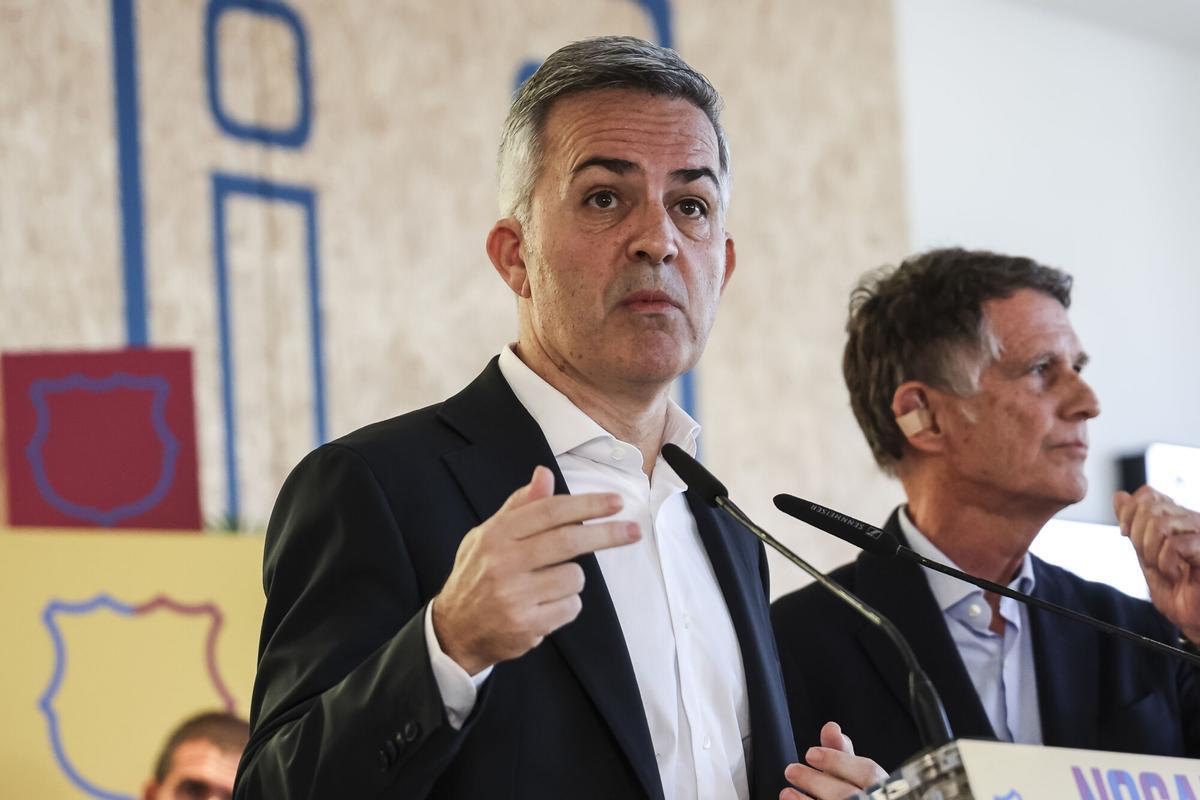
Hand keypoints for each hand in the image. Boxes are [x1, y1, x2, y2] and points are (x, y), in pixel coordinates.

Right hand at [432, 465, 639, 674]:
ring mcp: (514, 596)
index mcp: (496, 535)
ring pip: (574, 577)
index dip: (588, 505)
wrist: (455, 630)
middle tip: (633, 530)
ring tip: (546, 585)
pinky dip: (566, 605)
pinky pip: (570, 607)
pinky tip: (543, 607)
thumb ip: (520, 507)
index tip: (616, 501)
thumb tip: (545, 475)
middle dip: (607, 534)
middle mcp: (503, 563)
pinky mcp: (526, 625)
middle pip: (569, 541)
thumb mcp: (488, 535)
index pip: (550, 512)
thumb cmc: (478, 575)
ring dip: (571, 579)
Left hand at [781, 721, 887, 799]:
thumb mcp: (855, 771)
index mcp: (884, 786)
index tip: (810, 753)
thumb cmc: (862, 792)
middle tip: (792, 770)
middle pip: (849, 795)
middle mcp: (877, 799)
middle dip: (817, 782)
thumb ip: (841, 752)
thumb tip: (831, 728)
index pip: (867, 772)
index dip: (838, 761)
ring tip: (787, 792)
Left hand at [1114, 486, 1199, 641]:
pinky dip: (1166, 563)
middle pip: (1150, 506)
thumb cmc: (1176, 590)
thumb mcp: (1145, 554)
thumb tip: (1119, 496)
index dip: (1130, 511)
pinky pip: (1175, 545)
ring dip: (1151, 551)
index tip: (1125, 534)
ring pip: (1161, 523)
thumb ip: (1133, 525)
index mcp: (1176, 519)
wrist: (1194, 618)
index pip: (1148, 493)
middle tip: (1149, 558)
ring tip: (1163, 567)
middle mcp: (1191, 521)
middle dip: (1138, 536)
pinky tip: (1176, 574)